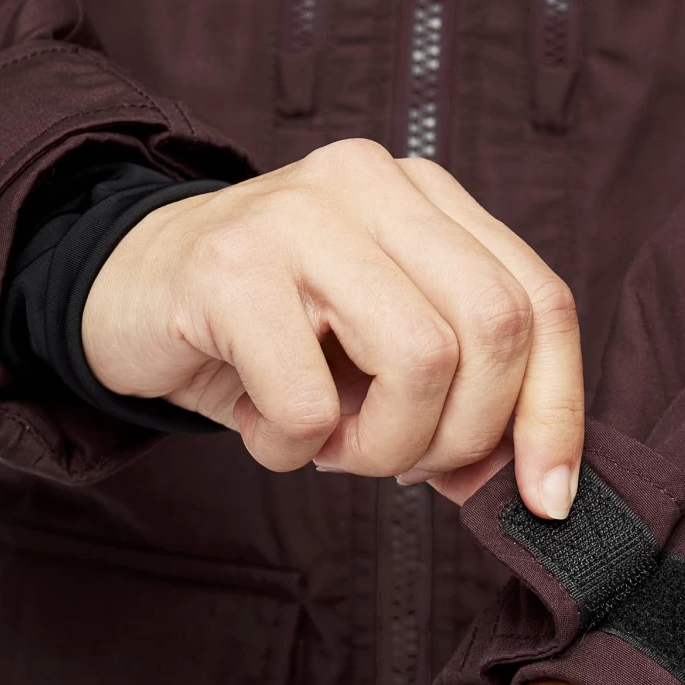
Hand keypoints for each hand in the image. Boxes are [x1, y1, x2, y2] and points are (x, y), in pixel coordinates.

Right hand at [82, 139, 583, 517]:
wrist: (129, 294)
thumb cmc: (270, 337)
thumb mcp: (381, 353)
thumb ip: (462, 394)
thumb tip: (535, 486)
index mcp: (427, 199)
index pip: (539, 301)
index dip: (555, 412)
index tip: (545, 499)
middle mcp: (372, 186)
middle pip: (493, 330)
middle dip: (462, 437)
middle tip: (403, 467)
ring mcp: (299, 215)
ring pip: (419, 362)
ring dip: (380, 449)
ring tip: (328, 445)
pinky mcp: (228, 266)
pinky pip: (309, 403)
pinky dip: (292, 449)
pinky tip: (263, 427)